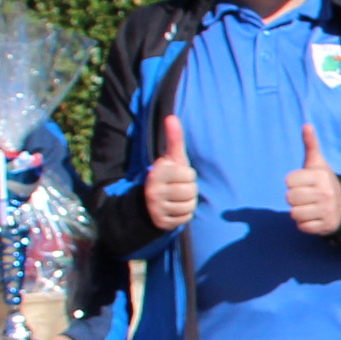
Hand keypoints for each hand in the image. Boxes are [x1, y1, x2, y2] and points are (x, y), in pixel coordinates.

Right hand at [144, 113, 197, 233]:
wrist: (149, 201)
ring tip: (177, 197)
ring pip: (190, 205)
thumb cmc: (168, 175)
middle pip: (191, 191)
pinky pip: (186, 218)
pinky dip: (184, 214)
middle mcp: (153, 190)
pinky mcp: (161, 222)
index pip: (189, 175)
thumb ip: (174, 138)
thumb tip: (171, 117)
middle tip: (178, 187)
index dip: (187, 175)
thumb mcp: (171, 158)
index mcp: (157, 172)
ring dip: (188, 202)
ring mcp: (156, 207)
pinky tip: (175, 208)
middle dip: (189, 189)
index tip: (177, 175)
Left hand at [286, 124, 340, 237]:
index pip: (289, 182)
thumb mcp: (318, 164)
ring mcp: (326, 211)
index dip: (293, 183)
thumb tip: (306, 125)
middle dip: (294, 198)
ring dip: (298, 212)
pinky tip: (313, 217)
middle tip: (305, 196)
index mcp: (320, 176)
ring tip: (308, 207)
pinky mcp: (325, 226)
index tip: (303, 183)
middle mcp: (325, 193)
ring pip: (294, 214)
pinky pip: (302, 227)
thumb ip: (311, 145)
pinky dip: (304, 224)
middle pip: (290, 198)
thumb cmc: (323, 182)